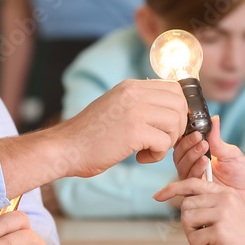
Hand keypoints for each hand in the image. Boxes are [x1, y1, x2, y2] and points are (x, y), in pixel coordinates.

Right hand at [48, 79, 185, 178]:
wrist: (65, 148)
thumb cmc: (90, 135)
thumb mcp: (116, 107)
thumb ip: (139, 103)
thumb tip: (171, 110)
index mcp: (131, 86)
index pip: (173, 89)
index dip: (178, 110)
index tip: (167, 127)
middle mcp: (134, 93)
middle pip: (179, 104)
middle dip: (177, 127)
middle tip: (161, 141)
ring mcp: (134, 110)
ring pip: (175, 123)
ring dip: (167, 142)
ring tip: (148, 149)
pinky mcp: (133, 131)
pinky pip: (164, 143)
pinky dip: (157, 155)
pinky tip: (140, 157)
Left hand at [154, 178, 244, 244]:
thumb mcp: (231, 213)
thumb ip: (211, 205)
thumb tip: (185, 205)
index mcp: (225, 192)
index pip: (191, 183)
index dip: (171, 189)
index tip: (157, 196)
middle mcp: (224, 198)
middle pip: (185, 206)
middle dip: (189, 224)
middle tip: (204, 234)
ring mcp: (222, 213)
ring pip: (187, 221)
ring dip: (194, 237)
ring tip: (212, 241)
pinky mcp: (220, 231)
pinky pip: (195, 239)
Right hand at [172, 115, 244, 216]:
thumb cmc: (243, 176)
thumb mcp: (231, 153)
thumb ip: (218, 139)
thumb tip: (214, 119)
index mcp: (200, 155)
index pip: (184, 144)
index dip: (186, 137)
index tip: (196, 130)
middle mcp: (194, 168)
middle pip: (179, 155)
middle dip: (188, 145)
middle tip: (200, 139)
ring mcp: (194, 180)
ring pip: (181, 167)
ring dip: (191, 156)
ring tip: (205, 149)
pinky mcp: (195, 193)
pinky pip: (188, 181)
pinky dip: (195, 169)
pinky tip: (205, 163)